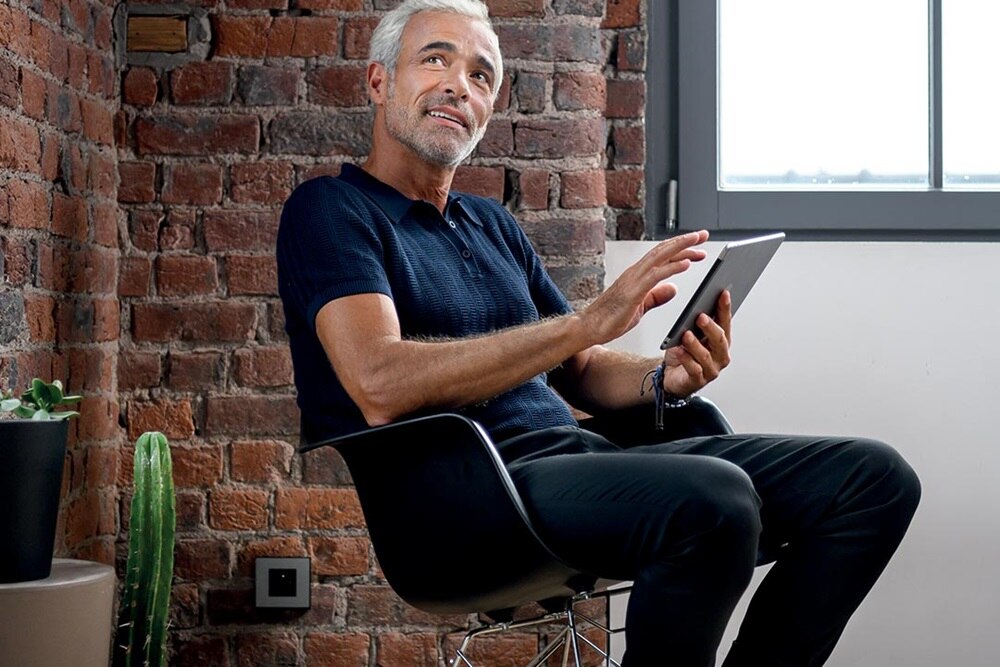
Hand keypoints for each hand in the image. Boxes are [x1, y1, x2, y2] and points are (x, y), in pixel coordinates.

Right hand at [581, 230, 708, 344]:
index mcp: (637, 275)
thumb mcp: (641, 307)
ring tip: (698, 241)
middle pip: (663, 250)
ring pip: (660, 256)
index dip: (680, 249)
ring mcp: (633, 280)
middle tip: (703, 235)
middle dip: (684, 241)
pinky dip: (672, 267)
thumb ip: (657, 297)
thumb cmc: (609, 319)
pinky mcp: (633, 291)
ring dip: (681, 247)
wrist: (589, 328)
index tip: (697, 246)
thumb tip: (673, 288)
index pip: (662, 256)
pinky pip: (655, 275)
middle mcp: (635, 272)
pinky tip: (686, 263)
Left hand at [662, 290, 732, 395]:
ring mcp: (711, 370)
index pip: (725, 322)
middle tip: (701, 316)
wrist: (672, 377)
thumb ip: (696, 322)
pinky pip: (693, 370)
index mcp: (721, 341)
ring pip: (705, 356)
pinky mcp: (697, 381)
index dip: (725, 308)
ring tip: (686, 334)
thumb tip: (698, 304)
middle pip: (719, 340)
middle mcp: (720, 356)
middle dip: (710, 327)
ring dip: (696, 344)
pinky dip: (686, 359)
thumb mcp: (691, 334)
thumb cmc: (684, 353)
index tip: (723, 293)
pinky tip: (678, 350)